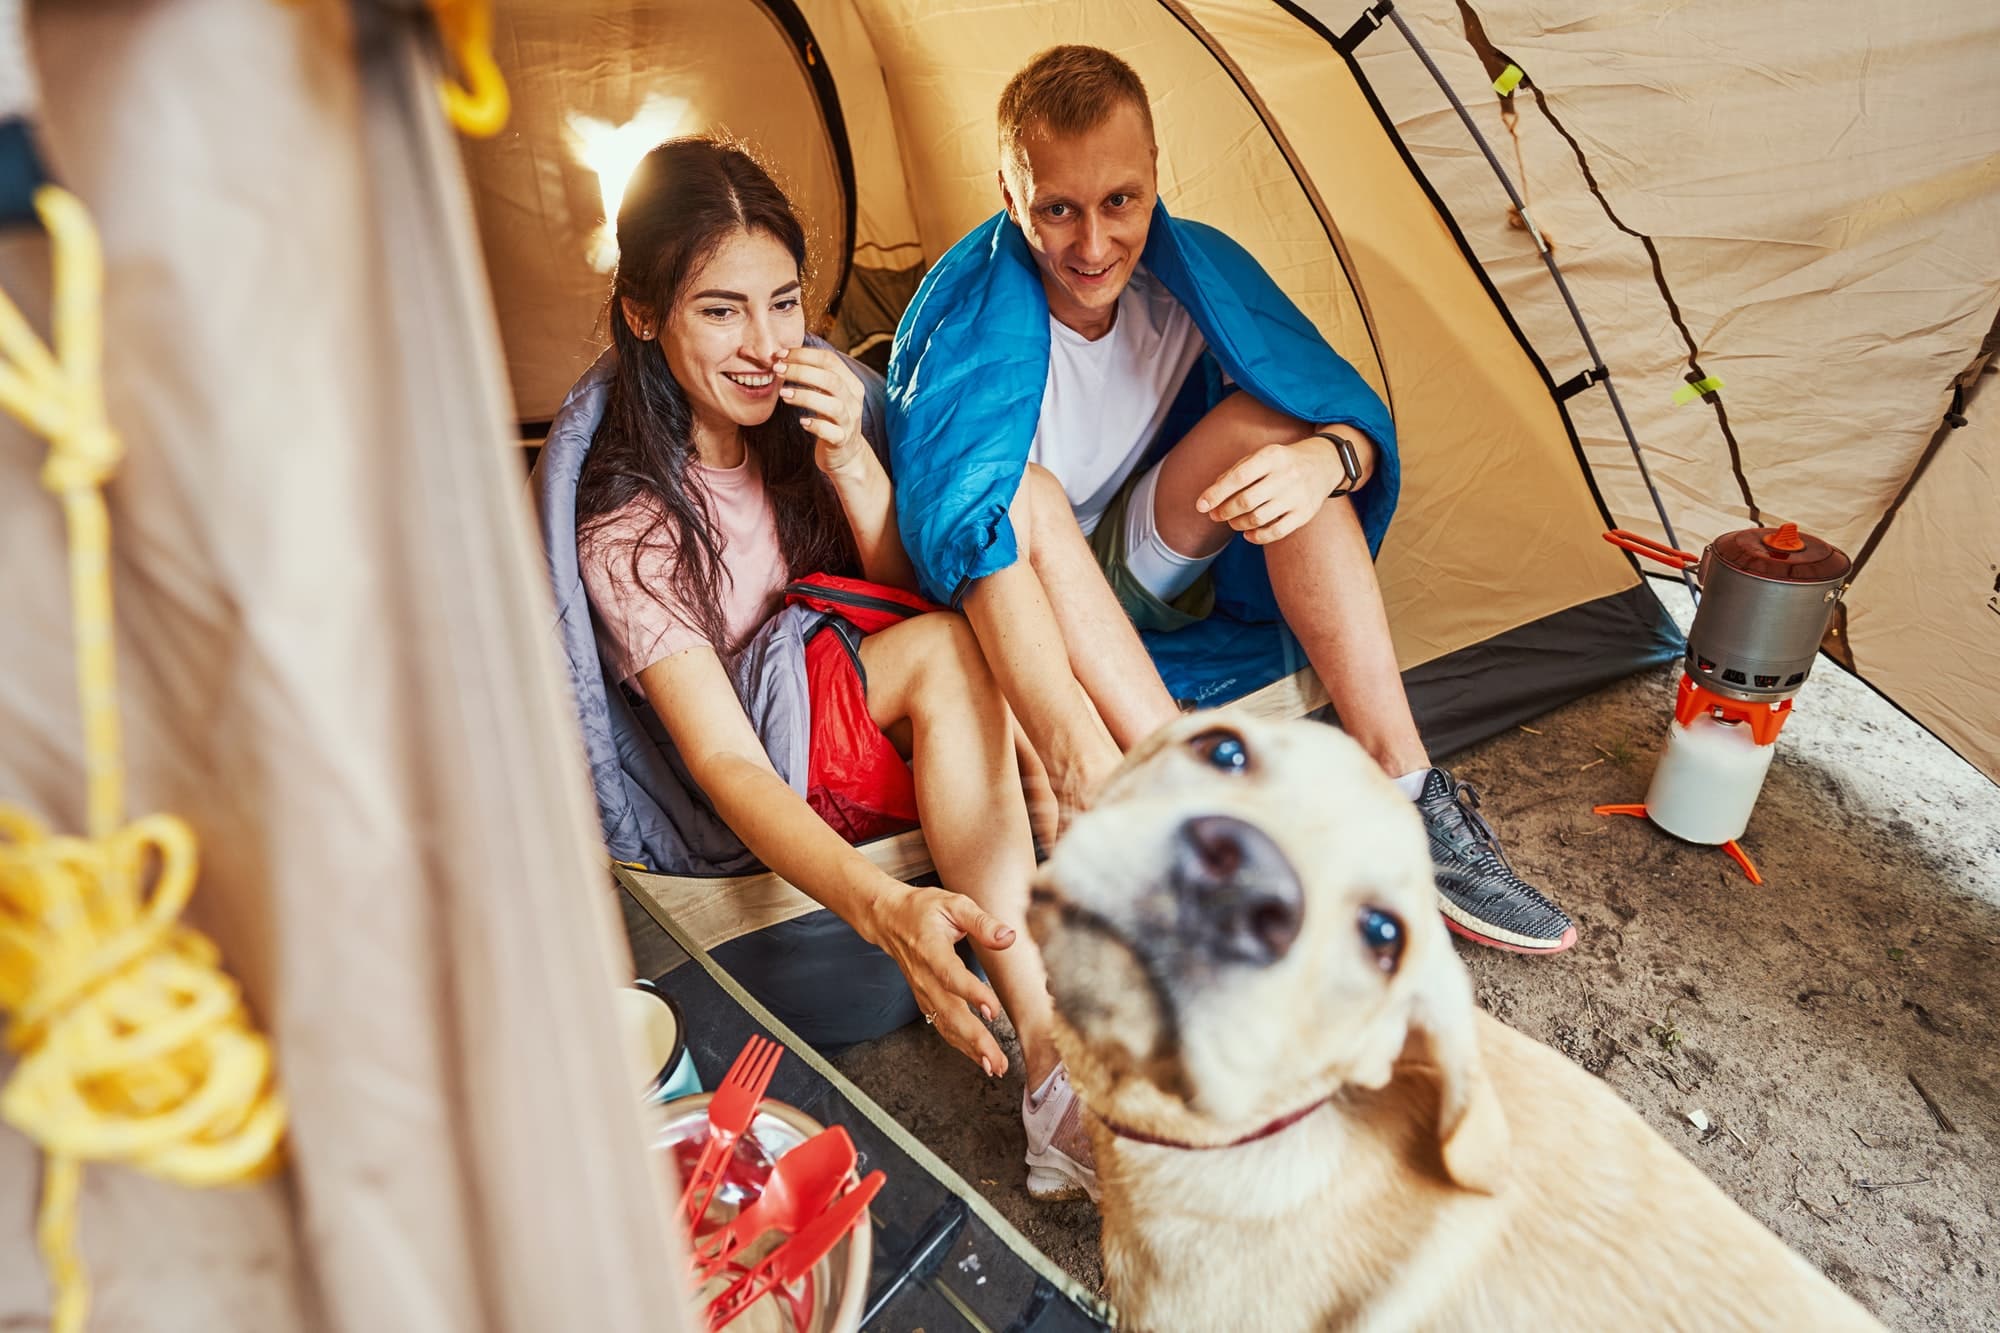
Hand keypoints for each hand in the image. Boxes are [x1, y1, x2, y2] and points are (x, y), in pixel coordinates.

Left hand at [776, 345, 869, 476]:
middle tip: (777, 370)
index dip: (804, 355)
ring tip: (783, 394)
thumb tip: (783, 357)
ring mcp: (849, 421)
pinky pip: (831, 432)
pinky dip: (816, 425)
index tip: (780, 355)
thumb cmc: (830, 418)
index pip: (830, 360)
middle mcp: (853, 400)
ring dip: (806, 396)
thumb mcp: (828, 393)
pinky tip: (802, 421)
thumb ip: (814, 376)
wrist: (846, 454)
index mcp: (851, 383)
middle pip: (831, 379)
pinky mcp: (842, 441)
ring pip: (833, 405)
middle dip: (801, 371)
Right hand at [863, 883, 1012, 1074]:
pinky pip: (942, 1026)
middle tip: (996, 1060)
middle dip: (974, 1040)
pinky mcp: (925, 1000)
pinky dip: (960, 1045)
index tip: (992, 1011)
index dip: (972, 994)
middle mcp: (924, 976)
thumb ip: (981, 922)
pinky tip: (978, 1057)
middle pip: (949, 1013)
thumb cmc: (923, 910)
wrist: (889, 919)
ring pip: (945, 1025)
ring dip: (969, 1049)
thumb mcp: (954, 904)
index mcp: (931, 950)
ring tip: (994, 1067)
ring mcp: (923, 992)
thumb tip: (1008, 937)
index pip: (951, 976)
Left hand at [1195, 428, 1373, 544]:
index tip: (1201, 506)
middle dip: (1225, 511)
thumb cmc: (1283, 462)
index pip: (1238, 478)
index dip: (1216, 494)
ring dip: (1238, 524)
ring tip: (1232, 522)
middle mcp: (1286, 475)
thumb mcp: (1261, 456)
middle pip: (1246, 501)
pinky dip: (1257, 537)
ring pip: (1258, 518)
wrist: (1325, 463)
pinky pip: (1276, 532)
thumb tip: (1210, 496)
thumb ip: (1235, 472)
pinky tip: (1248, 534)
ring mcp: (1297, 496)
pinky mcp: (1305, 513)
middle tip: (1216, 515)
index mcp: (1271, 456)